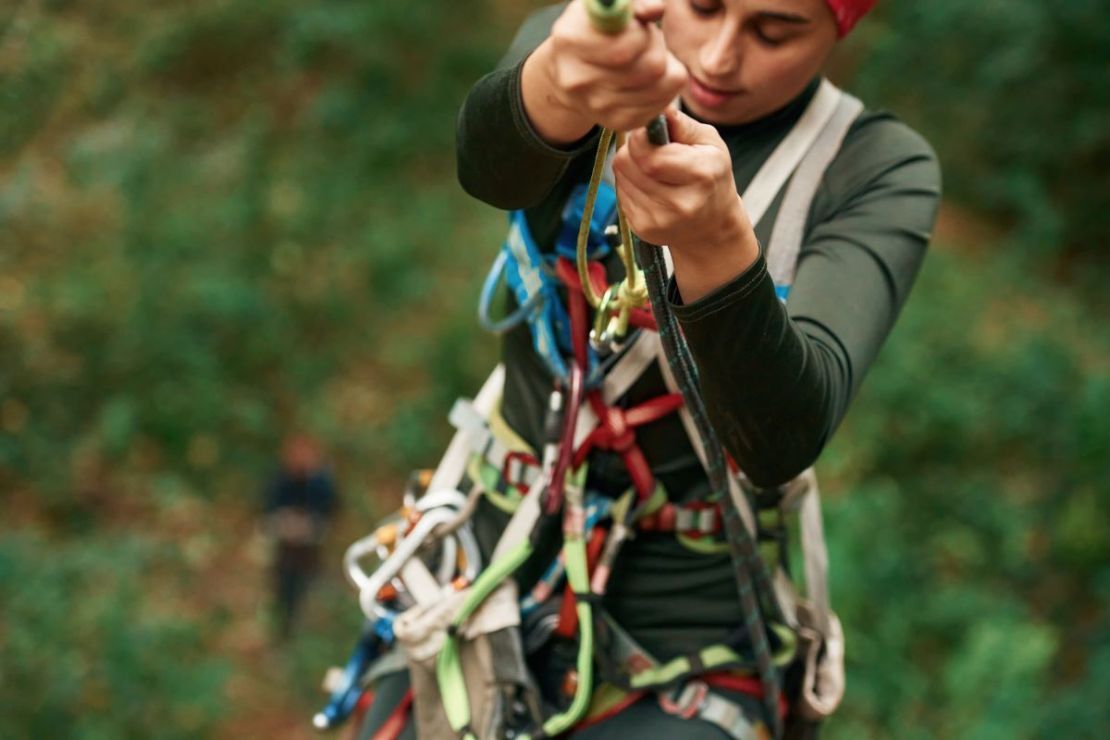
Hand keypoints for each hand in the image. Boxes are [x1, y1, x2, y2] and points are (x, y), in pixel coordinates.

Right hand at [522, 0, 687, 143]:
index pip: (625, 47)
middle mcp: (578, 80)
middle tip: (647, 42)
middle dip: (657, 48)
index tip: (638, 27)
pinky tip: (650, 78)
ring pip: (662, 86)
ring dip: (665, 67)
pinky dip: (665, 87)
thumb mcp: (605, 7)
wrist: (569, 73)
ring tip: (647, 58)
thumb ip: (633, 3)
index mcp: (570, 41)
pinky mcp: (618, 122)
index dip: (643, 33)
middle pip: (650, 67)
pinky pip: (662, 103)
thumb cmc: (594, 31)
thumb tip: (655, 10)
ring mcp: (597, 107)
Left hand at [612, 108, 759, 300]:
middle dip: (633, 150)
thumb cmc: (711, 174)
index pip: (648, 155)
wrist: (712, 223)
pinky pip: (621, 195)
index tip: (649, 134)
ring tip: (652, 170)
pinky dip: (630, 186)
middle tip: (650, 151)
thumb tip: (659, 108)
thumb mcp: (709, 141)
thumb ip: (681, 124)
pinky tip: (649, 188)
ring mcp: (660, 220)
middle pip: (628, 165)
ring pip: (621, 178)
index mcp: (700, 174)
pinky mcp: (644, 229)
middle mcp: (680, 203)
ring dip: (630, 168)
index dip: (640, 138)